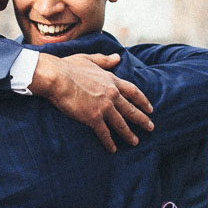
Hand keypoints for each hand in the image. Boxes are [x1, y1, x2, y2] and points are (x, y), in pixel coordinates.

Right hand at [31, 53, 153, 152]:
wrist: (57, 78)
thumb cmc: (68, 67)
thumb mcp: (89, 59)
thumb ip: (105, 60)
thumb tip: (118, 57)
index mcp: (112, 80)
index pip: (133, 92)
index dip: (143, 101)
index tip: (150, 108)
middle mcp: (112, 94)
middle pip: (131, 110)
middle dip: (142, 120)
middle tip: (150, 128)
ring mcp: (104, 107)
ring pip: (121, 124)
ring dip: (129, 134)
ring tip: (135, 142)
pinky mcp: (93, 118)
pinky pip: (104, 133)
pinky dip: (110, 142)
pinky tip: (113, 150)